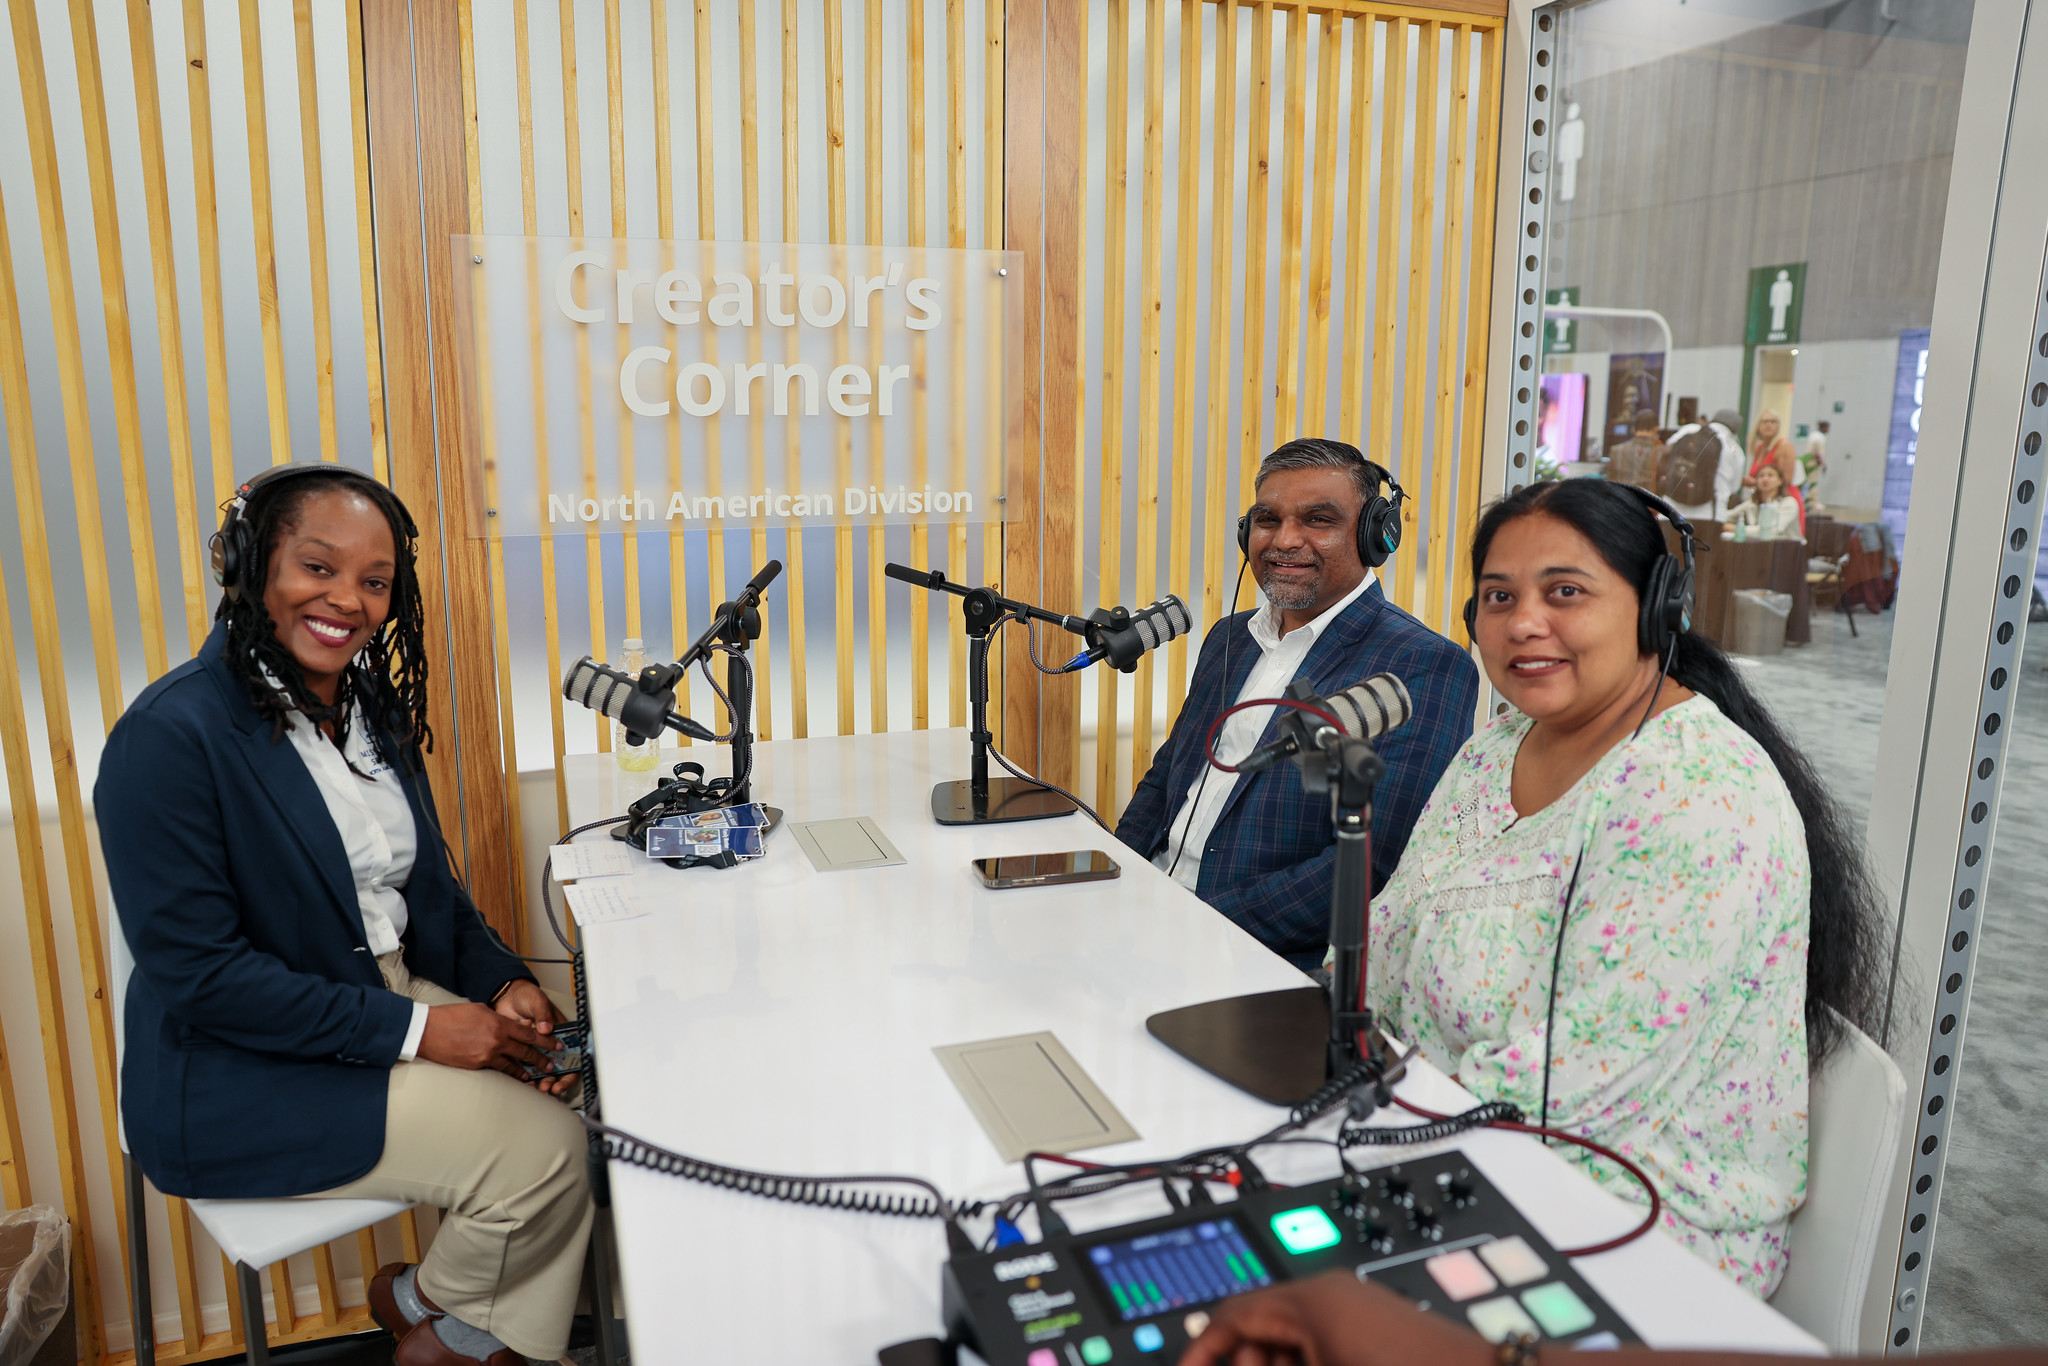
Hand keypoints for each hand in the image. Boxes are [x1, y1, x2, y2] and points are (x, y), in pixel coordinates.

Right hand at [417, 1002, 559, 1080]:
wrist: (428, 1030)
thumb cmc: (451, 1016)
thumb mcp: (479, 1010)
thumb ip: (496, 1018)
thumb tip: (505, 1024)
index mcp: (499, 1023)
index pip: (528, 1034)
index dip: (545, 1040)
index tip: (555, 1044)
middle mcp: (496, 1040)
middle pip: (525, 1051)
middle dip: (541, 1058)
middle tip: (552, 1063)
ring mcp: (487, 1055)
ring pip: (513, 1064)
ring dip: (526, 1070)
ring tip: (536, 1074)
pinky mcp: (476, 1066)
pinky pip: (497, 1070)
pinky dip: (508, 1074)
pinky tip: (515, 1077)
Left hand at [493, 981, 574, 1095]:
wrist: (506, 996)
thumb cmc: (528, 996)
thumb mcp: (538, 1002)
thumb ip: (544, 1015)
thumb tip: (547, 1029)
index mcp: (559, 1031)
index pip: (570, 1054)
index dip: (569, 1069)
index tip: (563, 1079)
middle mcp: (549, 1042)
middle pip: (556, 1066)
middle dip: (554, 1080)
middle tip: (548, 1087)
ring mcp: (534, 1047)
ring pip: (540, 1069)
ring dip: (540, 1081)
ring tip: (537, 1088)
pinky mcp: (519, 1048)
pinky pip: (523, 1065)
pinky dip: (524, 1075)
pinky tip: (523, 1082)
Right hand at [1179, 1273, 1492, 1365]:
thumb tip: (1230, 1363)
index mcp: (1309, 1299)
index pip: (1231, 1315)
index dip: (1202, 1350)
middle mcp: (1327, 1291)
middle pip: (1257, 1325)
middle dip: (1241, 1362)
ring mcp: (1351, 1305)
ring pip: (1287, 1336)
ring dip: (1273, 1365)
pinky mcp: (1369, 1324)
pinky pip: (1316, 1340)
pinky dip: (1302, 1362)